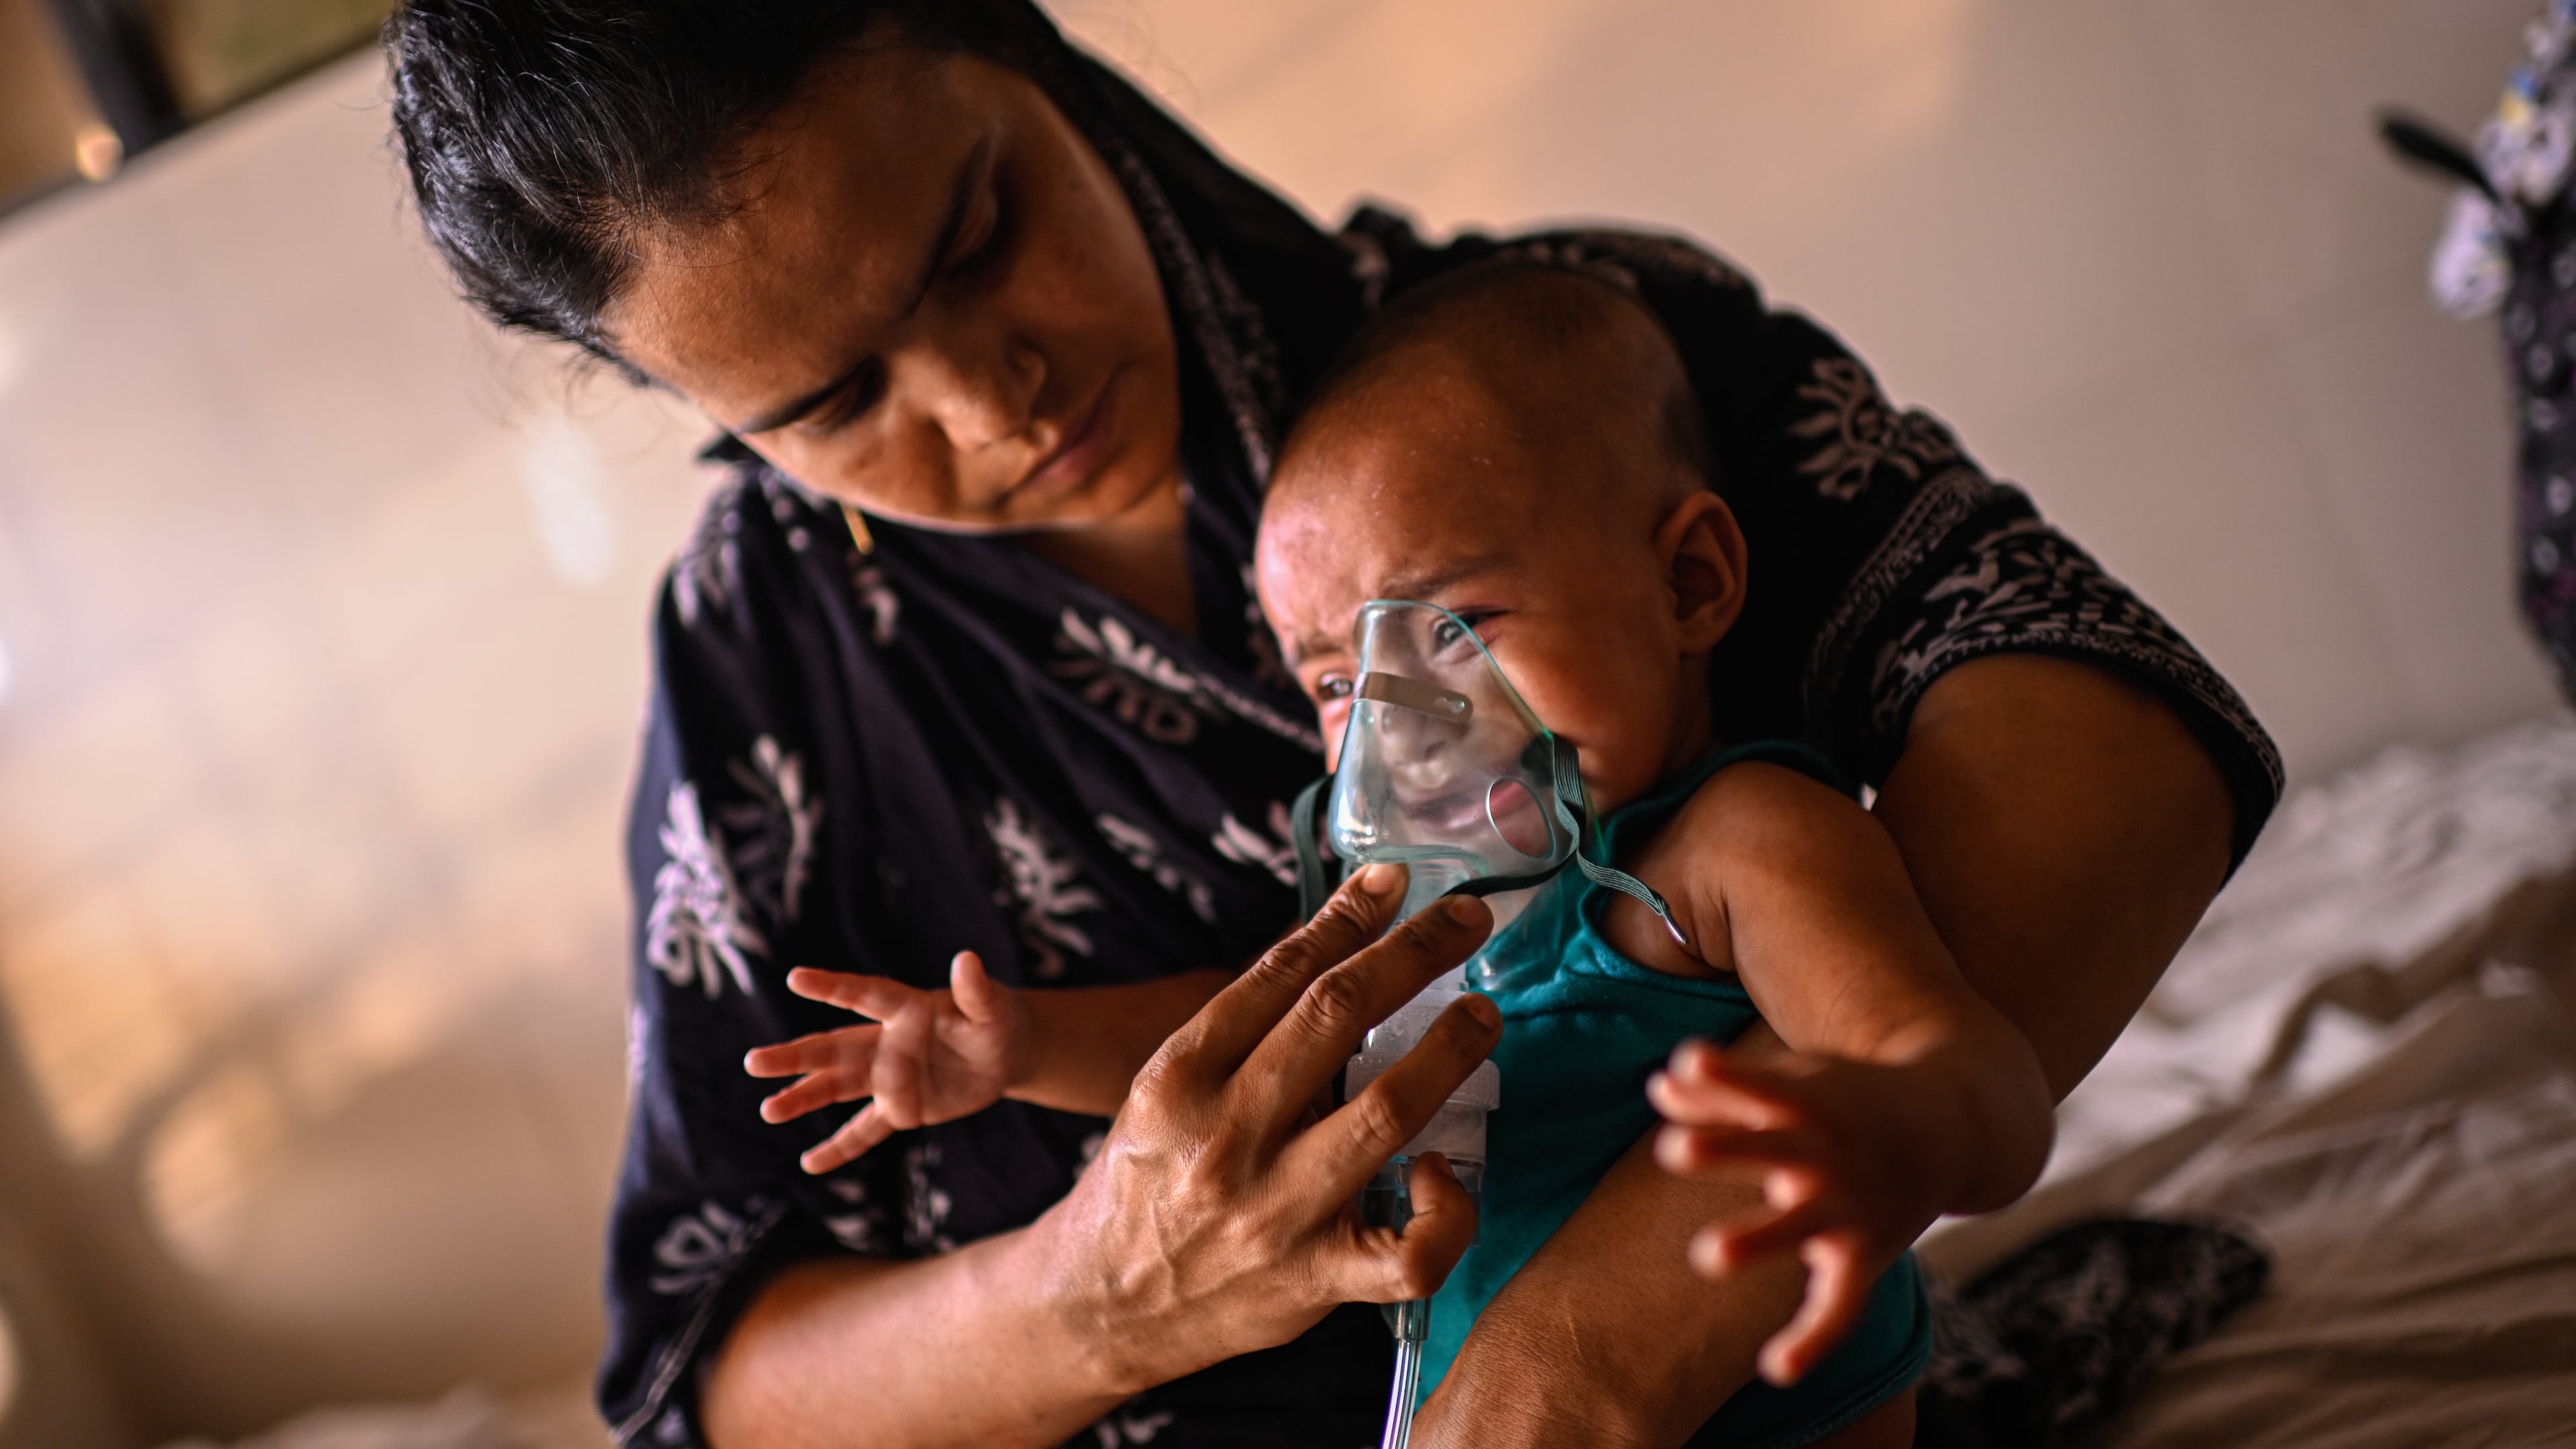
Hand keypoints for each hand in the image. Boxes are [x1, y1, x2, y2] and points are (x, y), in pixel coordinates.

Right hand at [746, 951, 1032, 1173]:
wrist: (1005, 1055)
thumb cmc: (997, 1019)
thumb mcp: (993, 1006)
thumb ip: (976, 990)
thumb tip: (967, 959)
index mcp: (906, 1009)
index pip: (864, 995)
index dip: (833, 987)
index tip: (797, 977)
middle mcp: (887, 1043)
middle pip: (834, 1048)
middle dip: (795, 1056)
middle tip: (754, 1062)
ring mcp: (889, 1078)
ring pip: (837, 1088)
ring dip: (804, 1097)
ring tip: (769, 1110)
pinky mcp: (901, 1109)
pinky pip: (865, 1131)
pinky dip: (841, 1148)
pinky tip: (811, 1164)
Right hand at [1031, 864, 1505, 1391]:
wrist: (1102, 1303)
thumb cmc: (1149, 1177)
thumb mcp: (1166, 1088)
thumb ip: (1244, 1031)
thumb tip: (1338, 946)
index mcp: (1180, 1076)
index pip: (1279, 973)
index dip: (1347, 916)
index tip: (1393, 880)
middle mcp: (1224, 1137)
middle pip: (1336, 1015)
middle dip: (1414, 953)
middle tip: (1466, 917)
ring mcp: (1275, 1211)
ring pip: (1385, 1111)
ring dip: (1449, 1050)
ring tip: (1482, 1014)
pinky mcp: (1317, 1279)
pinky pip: (1409, 1253)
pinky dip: (1446, 1210)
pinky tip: (1441, 1171)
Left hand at [1648, 1039, 1961, 1386]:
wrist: (1951, 1127)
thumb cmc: (1846, 1102)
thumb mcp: (1796, 1083)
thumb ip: (1724, 1088)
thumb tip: (1657, 1086)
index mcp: (1807, 1103)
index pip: (1763, 1085)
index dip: (1727, 1075)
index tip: (1689, 1062)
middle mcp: (1827, 1155)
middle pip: (1772, 1149)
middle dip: (1725, 1149)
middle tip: (1673, 1149)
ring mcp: (1848, 1207)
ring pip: (1800, 1226)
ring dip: (1757, 1239)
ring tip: (1708, 1255)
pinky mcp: (1865, 1255)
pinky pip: (1841, 1305)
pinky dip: (1814, 1339)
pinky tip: (1775, 1369)